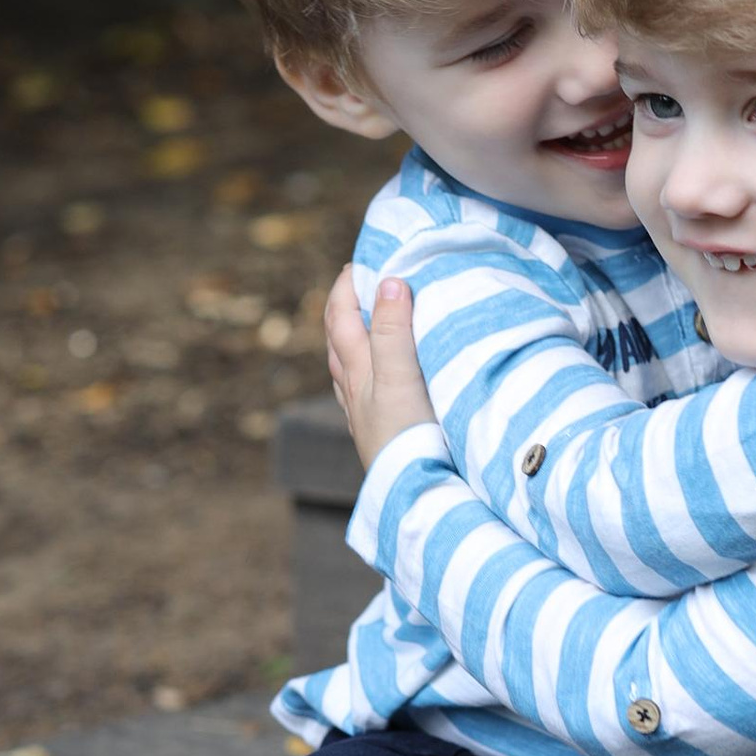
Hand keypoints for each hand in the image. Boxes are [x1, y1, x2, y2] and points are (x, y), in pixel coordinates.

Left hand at [325, 268, 438, 466]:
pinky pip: (364, 392)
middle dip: (346, 307)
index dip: (346, 286)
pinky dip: (368, 372)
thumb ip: (392, 330)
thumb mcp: (400, 376)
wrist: (416, 494)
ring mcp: (364, 415)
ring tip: (368, 324)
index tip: (361, 261)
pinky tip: (379, 380)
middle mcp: (354, 391)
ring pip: (348, 367)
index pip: (340, 316)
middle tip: (364, 283)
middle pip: (339, 339)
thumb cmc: (407, 436)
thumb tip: (389, 281)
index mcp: (357, 369)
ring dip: (354, 340)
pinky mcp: (379, 434)